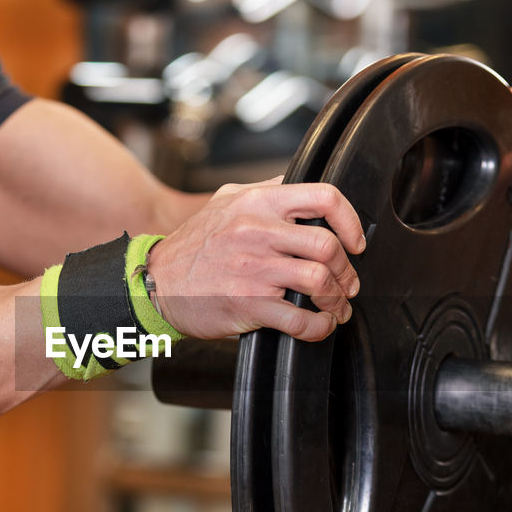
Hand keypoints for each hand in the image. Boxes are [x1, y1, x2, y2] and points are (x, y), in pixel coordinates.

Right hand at [146, 178, 365, 341]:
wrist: (156, 283)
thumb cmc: (193, 246)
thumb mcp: (226, 201)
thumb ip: (266, 191)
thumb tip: (301, 184)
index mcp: (257, 203)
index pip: (325, 198)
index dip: (351, 221)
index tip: (355, 241)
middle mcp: (257, 232)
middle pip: (329, 246)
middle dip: (347, 271)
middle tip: (347, 283)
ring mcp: (253, 269)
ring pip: (320, 282)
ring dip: (337, 301)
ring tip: (335, 307)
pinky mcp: (248, 304)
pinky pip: (300, 319)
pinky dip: (319, 327)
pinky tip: (319, 326)